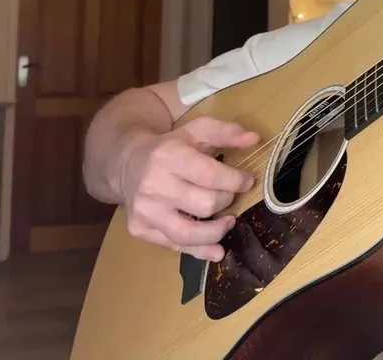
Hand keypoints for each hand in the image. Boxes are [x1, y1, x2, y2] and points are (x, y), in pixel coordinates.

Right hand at [117, 116, 258, 261]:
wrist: (128, 163)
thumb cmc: (170, 148)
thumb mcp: (196, 131)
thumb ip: (226, 132)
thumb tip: (254, 139)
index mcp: (169, 156)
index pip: (211, 175)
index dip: (236, 181)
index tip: (246, 182)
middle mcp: (153, 185)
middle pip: (205, 204)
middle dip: (226, 201)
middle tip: (229, 197)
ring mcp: (145, 210)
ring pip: (188, 233)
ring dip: (217, 231)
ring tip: (228, 222)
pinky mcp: (140, 228)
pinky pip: (175, 246)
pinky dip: (200, 251)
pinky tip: (217, 249)